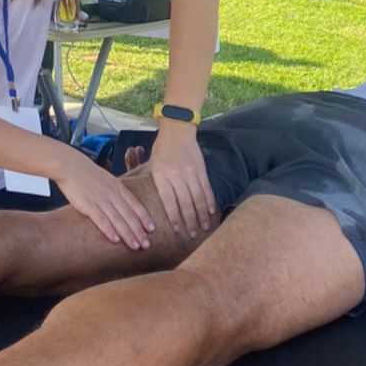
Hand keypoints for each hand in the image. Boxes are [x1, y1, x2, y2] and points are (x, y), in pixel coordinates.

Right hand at [54, 148, 155, 250]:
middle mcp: (112, 194)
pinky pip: (100, 219)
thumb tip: (125, 204)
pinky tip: (115, 240)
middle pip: (129, 215)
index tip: (152, 229)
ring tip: (135, 246)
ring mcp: (100, 199)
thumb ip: (116, 191)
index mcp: (118, 187)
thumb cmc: (87, 173)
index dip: (144, 218)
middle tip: (147, 244)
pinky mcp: (87, 204)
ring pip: (117, 219)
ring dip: (128, 234)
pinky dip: (109, 230)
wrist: (70, 165)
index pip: (135, 204)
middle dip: (139, 231)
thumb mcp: (107, 179)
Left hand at [147, 123, 216, 238]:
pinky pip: (206, 188)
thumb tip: (155, 206)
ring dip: (202, 215)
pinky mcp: (201, 169)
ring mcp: (190, 172)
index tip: (177, 231)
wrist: (177, 130)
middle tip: (193, 236)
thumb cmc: (162, 150)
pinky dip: (210, 201)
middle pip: (185, 203)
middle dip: (189, 221)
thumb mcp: (153, 166)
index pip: (169, 202)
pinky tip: (212, 212)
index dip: (174, 218)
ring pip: (198, 198)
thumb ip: (158, 184)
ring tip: (205, 227)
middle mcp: (177, 175)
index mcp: (162, 176)